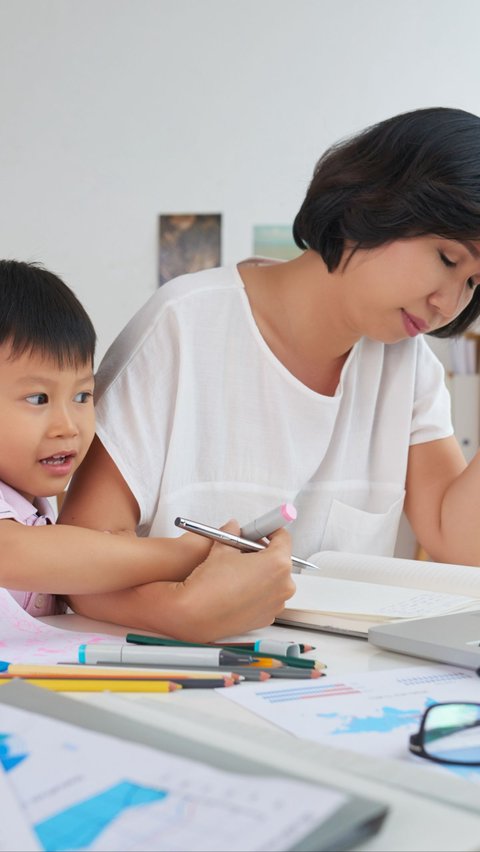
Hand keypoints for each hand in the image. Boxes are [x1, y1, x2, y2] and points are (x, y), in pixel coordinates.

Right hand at [176, 524, 295, 641]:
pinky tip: (238, 589)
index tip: (263, 530)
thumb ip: (232, 533)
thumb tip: (233, 527)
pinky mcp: (267, 617)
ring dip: (261, 574)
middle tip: (245, 551)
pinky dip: (258, 592)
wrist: (198, 615)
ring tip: (239, 572)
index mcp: (278, 564)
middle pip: (280, 561)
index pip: (283, 538)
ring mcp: (276, 604)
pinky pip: (268, 599)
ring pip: (274, 581)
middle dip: (264, 553)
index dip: (271, 530)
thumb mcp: (222, 548)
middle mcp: (283, 585)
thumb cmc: (211, 585)